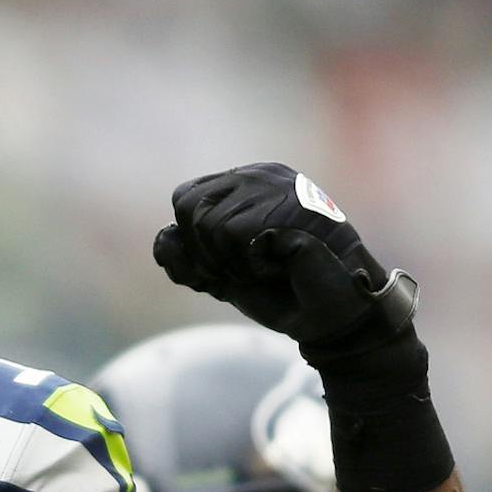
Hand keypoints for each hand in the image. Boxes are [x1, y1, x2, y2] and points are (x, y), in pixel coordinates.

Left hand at [152, 162, 412, 353]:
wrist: (327, 315)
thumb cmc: (279, 291)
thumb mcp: (220, 274)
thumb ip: (186, 257)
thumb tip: (164, 237)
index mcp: (244, 183)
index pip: (184, 198)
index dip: (191, 242)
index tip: (220, 267)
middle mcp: (260, 176)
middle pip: (188, 206)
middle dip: (205, 252)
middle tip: (243, 269)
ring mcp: (277, 187)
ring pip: (208, 223)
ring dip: (230, 262)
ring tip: (265, 268)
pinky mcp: (290, 203)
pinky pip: (232, 234)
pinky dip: (249, 265)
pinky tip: (278, 268)